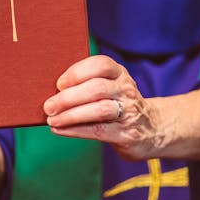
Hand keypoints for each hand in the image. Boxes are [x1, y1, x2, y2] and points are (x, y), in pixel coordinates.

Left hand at [43, 55, 161, 161]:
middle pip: (97, 88)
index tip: (59, 84)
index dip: (78, 72)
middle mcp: (126, 90)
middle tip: (48, 106)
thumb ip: (87, 84)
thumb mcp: (110, 87)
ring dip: (71, 115)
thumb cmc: (117, 104)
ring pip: (99, 109)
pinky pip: (99, 131)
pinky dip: (76, 130)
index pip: (101, 65)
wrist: (151, 130)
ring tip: (52, 119)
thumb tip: (51, 89)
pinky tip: (60, 130)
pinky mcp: (127, 134)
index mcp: (119, 73)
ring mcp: (129, 112)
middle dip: (69, 97)